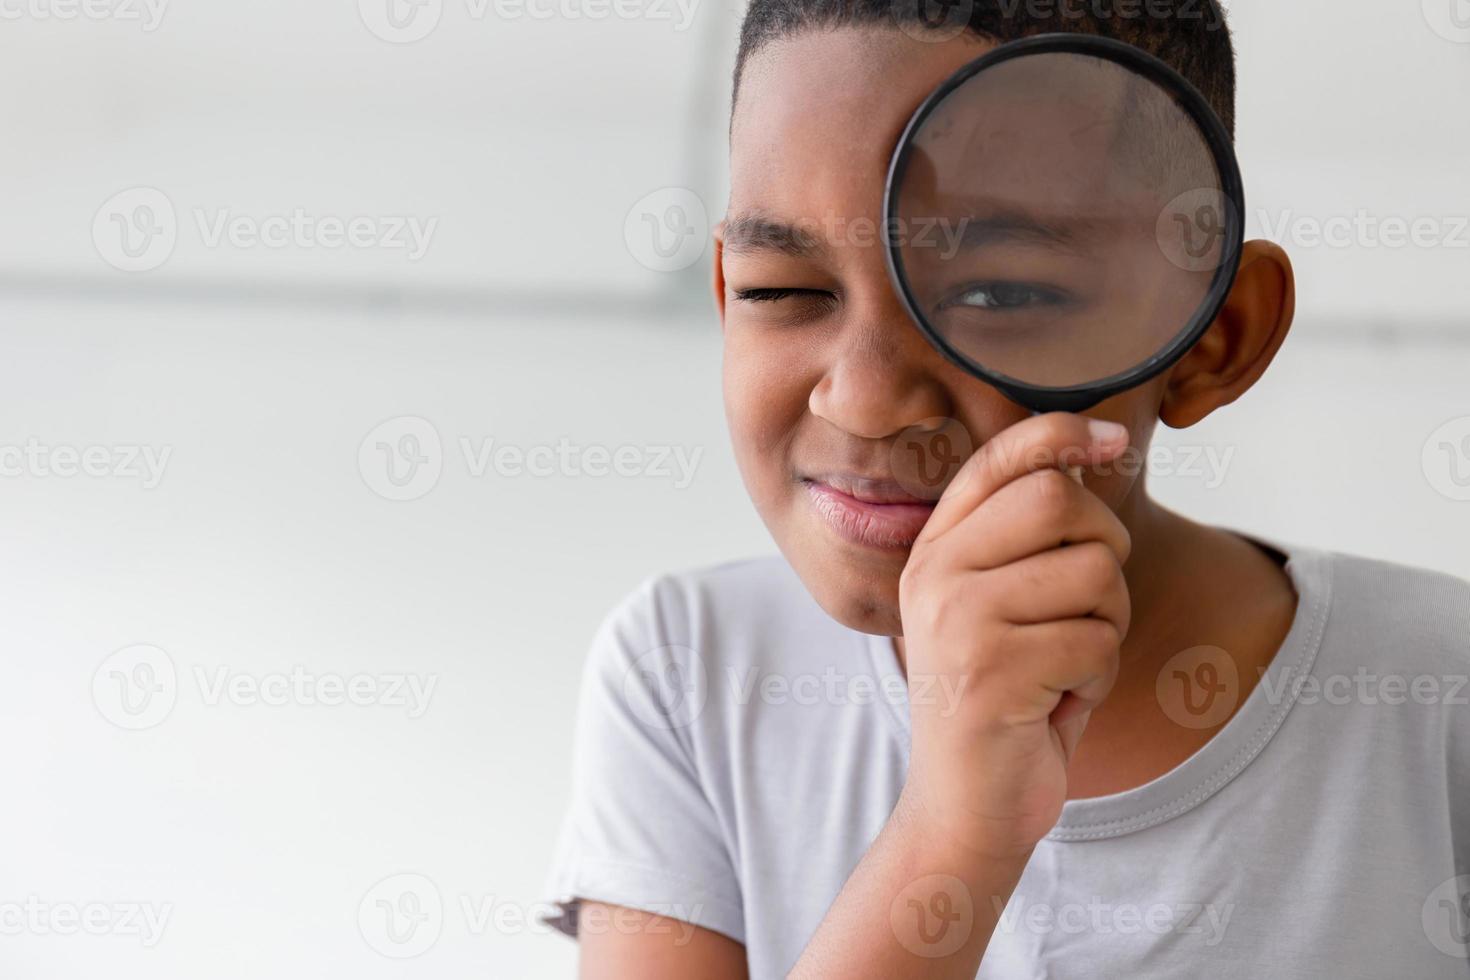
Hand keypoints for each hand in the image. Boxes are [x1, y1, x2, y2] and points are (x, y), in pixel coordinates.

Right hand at [897, 413, 1133, 859]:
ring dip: (1107, 622)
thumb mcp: (1002, 604)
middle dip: (1105, 547)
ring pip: (1092, 572)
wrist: (966, 805)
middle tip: (1089, 602)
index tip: (1113, 439)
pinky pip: (1097, 640)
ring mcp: (957, 619)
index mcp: (935, 550)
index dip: (1062, 433)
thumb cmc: (1006, 698)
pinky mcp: (992, 670)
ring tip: (1068, 661)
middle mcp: (936, 574)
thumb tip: (1096, 448)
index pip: (999, 459)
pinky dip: (1099, 674)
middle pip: (1058, 500)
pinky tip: (1059, 700)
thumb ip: (1026, 536)